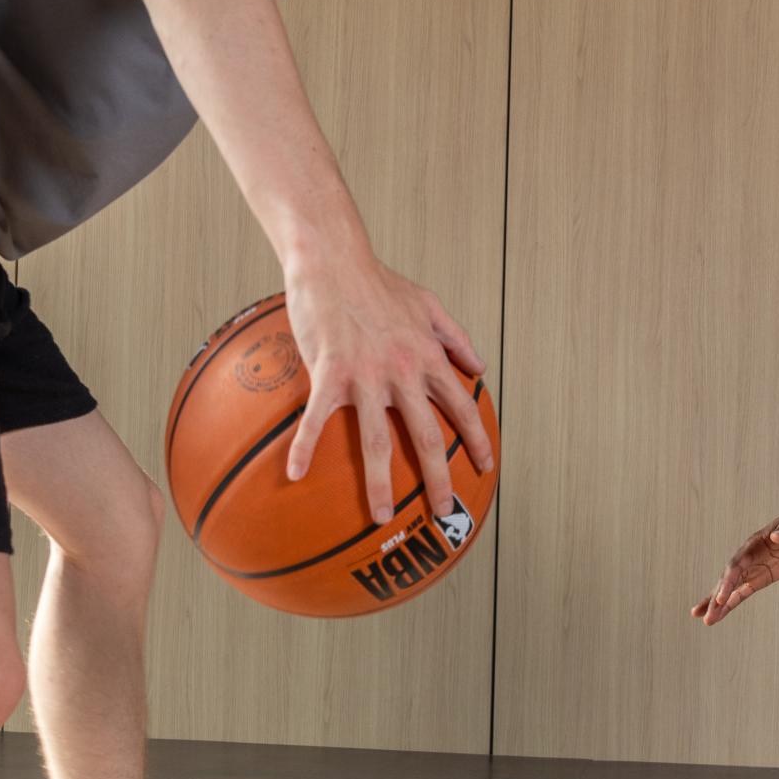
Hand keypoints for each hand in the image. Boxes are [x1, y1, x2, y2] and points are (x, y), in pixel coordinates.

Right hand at [283, 252, 491, 525]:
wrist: (333, 260)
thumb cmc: (378, 280)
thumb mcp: (428, 303)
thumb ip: (455, 336)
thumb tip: (478, 365)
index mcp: (428, 357)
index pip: (462, 407)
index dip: (475, 440)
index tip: (484, 467)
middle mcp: (403, 373)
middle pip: (426, 438)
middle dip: (438, 479)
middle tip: (443, 510)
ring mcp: (366, 377)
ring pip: (377, 442)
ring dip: (380, 485)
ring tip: (380, 518)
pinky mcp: (329, 374)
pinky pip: (316, 420)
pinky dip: (304, 447)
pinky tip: (294, 474)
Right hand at [693, 509, 778, 627]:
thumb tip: (777, 535)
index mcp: (753, 545)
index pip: (736, 566)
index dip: (728, 582)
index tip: (720, 598)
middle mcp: (746, 559)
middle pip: (727, 580)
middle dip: (716, 598)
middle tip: (702, 614)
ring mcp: (751, 570)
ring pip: (730, 590)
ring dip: (717, 605)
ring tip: (707, 621)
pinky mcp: (758, 579)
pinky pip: (741, 593)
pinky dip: (730, 604)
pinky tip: (720, 614)